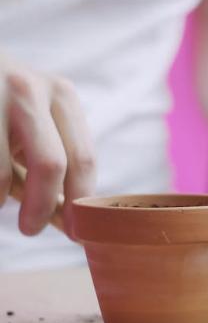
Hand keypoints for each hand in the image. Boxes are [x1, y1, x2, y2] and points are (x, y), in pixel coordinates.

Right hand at [0, 52, 95, 236]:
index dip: (82, 202)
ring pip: (4, 173)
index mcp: (62, 97)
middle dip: (42, 208)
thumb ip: (52, 176)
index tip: (77, 233)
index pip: (83, 159)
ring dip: (1, 199)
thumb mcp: (32, 135)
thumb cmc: (0, 115)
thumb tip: (73, 223)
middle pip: (52, 164)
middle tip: (31, 230)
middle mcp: (33, 89)